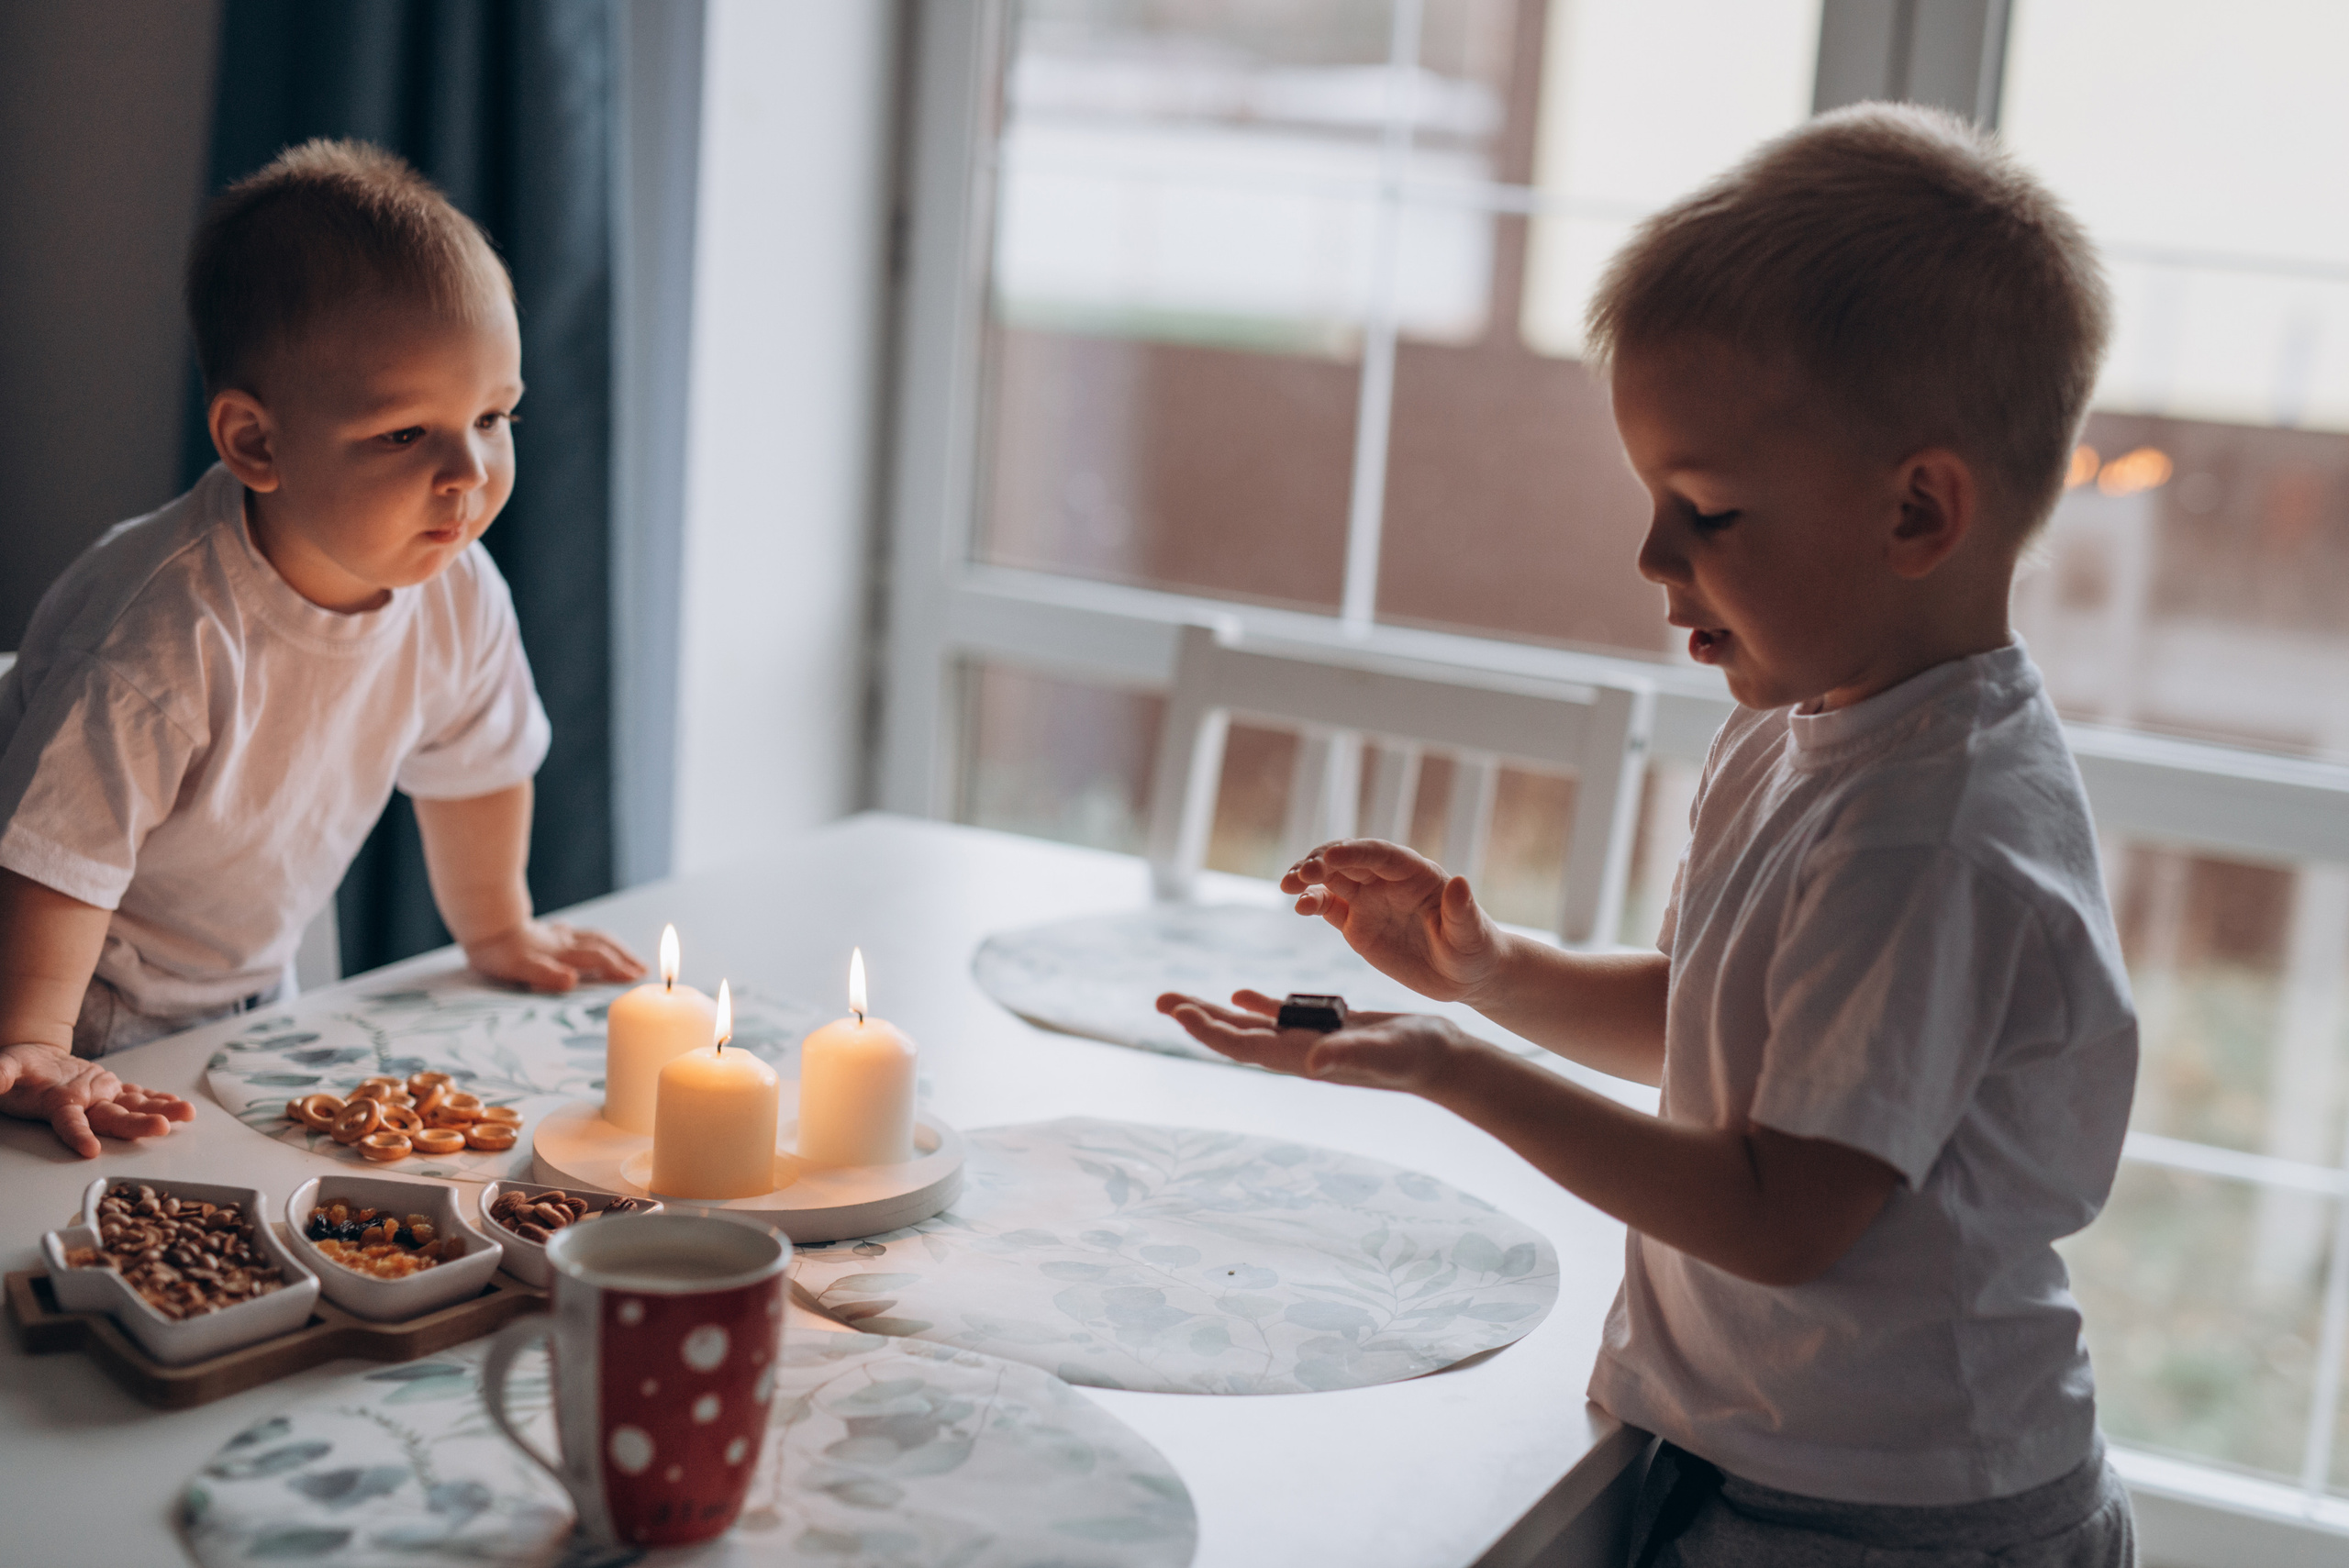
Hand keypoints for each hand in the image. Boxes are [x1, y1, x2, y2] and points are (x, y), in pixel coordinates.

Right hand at [0, 1040, 195, 1157]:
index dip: (79, 1135)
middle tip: (162, 1128)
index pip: (69, 1123)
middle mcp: (85, 1105)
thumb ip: (0, 1074)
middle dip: (138, 1125)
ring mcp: (101, 1098)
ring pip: (133, 1107)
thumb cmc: (19, 1071)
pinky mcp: (111, 1088)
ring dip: (160, 1111)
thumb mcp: (6, 1067)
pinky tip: (178, 1104)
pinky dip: (157, 1098)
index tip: (90, 1150)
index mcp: (58, 1105)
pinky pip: (138, 1094)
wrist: (32, 1064)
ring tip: (186, 1114)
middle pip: (113, 1119)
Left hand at [465, 921, 644, 992]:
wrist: (481, 924)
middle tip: (643, 967)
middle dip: (625, 956)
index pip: (599, 959)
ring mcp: (556, 935)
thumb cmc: (499, 952)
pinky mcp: (544, 932)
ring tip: (625, 955)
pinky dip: (586, 938)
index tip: (638, 977)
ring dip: (614, 946)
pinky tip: (579, 939)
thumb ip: (546, 975)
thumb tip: (572, 981)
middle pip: (603, 945)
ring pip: (593, 937)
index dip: (620, 968)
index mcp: (563, 953)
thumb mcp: (519, 968)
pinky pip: (574, 933)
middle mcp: (565, 943)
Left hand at [1155, 988, 1470, 1093]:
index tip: (1177, 1012)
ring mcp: (1309, 1042)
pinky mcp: (1325, 1029)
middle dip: (1197, 1019)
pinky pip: (1281, 1016)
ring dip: (1215, 1012)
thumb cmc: (1416, 1056)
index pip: (1242, 1046)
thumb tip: (1310, 1064)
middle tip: (1159, 1000)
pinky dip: (1257, 1005)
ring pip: (1250, 1026)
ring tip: (1179, 1000)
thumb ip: (1345, 1055)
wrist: (1443, 1060)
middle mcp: (1297, 1053)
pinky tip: (1240, 995)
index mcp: (1302, 1058)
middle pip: (1234, 1036)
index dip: (1208, 1031)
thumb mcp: (1380, 1051)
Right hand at [1279, 839, 1509, 1004]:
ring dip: (1307, 877)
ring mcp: (1369, 900)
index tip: (1329, 859)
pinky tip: (1299, 906)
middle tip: (1300, 875)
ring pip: (1331, 878)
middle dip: (1321, 862)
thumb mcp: (1470, 935)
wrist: (1464, 977)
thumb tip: (1459, 882)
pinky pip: (1327, 905)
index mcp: (1416, 874)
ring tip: (1287, 886)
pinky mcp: (1356, 922)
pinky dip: (1310, 902)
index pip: (1380, 855)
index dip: (1354, 853)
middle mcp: (1388, 881)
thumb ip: (1461, 911)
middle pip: (1348, 860)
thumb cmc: (1474, 951)